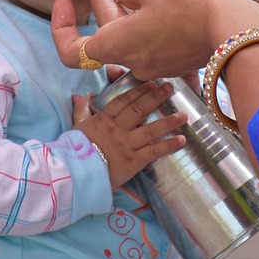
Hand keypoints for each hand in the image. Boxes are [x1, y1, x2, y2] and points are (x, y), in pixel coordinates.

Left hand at [52, 0, 258, 79]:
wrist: (235, 27)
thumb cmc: (190, 4)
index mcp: (116, 45)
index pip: (72, 51)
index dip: (61, 27)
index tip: (64, 2)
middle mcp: (132, 62)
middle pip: (103, 33)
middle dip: (99, 1)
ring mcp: (155, 65)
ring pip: (127, 35)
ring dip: (121, 9)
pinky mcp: (175, 60)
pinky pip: (149, 41)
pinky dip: (143, 20)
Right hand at [71, 81, 186, 188]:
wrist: (75, 176)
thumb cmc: (75, 151)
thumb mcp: (77, 127)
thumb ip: (80, 110)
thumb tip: (79, 96)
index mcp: (104, 119)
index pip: (124, 101)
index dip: (139, 90)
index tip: (152, 82)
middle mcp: (117, 129)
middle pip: (139, 110)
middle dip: (156, 97)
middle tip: (170, 88)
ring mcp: (126, 145)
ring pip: (150, 130)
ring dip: (168, 121)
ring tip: (184, 115)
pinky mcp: (133, 161)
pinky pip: (154, 152)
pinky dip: (168, 145)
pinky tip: (181, 140)